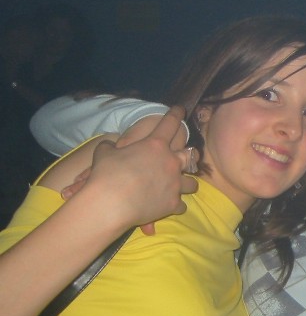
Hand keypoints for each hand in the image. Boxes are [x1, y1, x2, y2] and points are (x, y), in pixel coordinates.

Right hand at [71, 106, 197, 231]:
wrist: (111, 203)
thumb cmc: (106, 174)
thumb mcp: (104, 153)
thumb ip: (110, 146)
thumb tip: (109, 145)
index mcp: (155, 145)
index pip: (169, 124)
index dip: (175, 114)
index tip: (181, 109)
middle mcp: (170, 162)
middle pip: (190, 155)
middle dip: (190, 154)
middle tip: (186, 155)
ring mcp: (174, 184)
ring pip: (192, 183)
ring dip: (187, 183)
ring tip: (184, 185)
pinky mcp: (172, 204)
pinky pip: (181, 205)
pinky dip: (176, 205)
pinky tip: (172, 206)